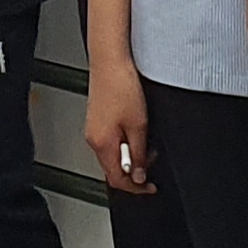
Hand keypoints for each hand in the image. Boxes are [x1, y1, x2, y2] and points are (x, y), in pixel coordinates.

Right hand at [85, 65, 153, 195]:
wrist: (110, 61)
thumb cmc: (122, 86)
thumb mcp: (139, 125)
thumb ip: (139, 154)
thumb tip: (139, 175)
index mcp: (102, 144)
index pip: (117, 179)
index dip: (136, 187)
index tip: (150, 187)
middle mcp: (94, 139)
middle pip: (114, 169)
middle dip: (136, 170)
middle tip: (153, 159)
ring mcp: (94, 129)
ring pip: (114, 154)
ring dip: (132, 155)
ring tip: (147, 140)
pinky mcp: (97, 119)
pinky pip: (111, 141)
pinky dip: (125, 143)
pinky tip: (136, 129)